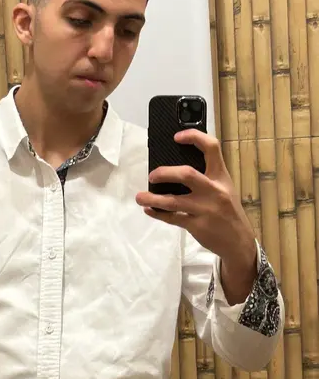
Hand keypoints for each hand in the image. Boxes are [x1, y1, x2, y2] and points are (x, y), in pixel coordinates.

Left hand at [136, 129, 257, 301]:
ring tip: (139, 197)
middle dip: (164, 172)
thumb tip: (174, 170)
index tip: (177, 136)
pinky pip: (172, 218)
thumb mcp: (224, 190)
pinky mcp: (198, 226)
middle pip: (186, 174)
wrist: (239, 242)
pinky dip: (158, 214)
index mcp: (221, 177)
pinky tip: (149, 210)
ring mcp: (205, 210)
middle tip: (152, 175)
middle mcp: (214, 191)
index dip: (194, 137)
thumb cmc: (227, 212)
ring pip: (173, 201)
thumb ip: (206, 179)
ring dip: (153, 199)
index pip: (212, 148)